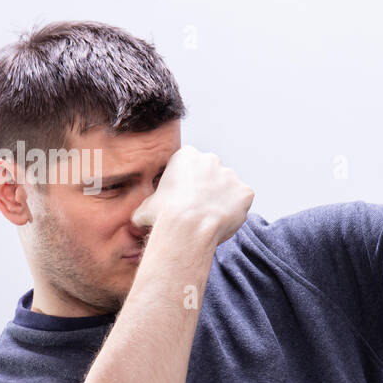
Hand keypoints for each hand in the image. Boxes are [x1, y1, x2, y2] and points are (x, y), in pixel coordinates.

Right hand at [131, 145, 254, 246]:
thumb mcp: (145, 207)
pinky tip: (224, 220)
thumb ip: (146, 207)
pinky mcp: (245, 192)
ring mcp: (231, 175)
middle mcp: (211, 159)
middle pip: (212, 174)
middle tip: (199, 210)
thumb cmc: (165, 215)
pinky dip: (237, 210)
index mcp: (187, 156)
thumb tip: (137, 219)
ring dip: (222, 199)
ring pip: (228, 187)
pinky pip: (243, 201)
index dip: (187, 184)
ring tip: (211, 218)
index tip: (184, 198)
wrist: (189, 227)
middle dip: (207, 189)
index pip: (190, 166)